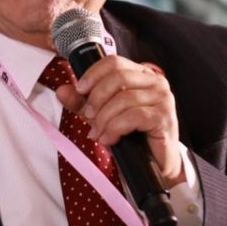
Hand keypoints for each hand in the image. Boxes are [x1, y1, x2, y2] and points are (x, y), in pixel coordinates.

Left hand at [55, 56, 184, 184]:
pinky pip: (134, 117)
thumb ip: (82, 103)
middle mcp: (155, 81)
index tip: (80, 90)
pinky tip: (109, 139)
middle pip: (118, 77)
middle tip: (88, 116)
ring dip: (104, 118)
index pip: (114, 62)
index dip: (93, 74)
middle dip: (97, 98)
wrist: (154, 163)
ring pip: (124, 98)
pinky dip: (116, 128)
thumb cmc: (132, 136)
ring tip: (97, 134)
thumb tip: (62, 91)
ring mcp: (162, 98)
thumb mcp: (101, 115)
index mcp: (141, 74)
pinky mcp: (164, 117)